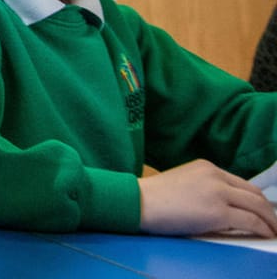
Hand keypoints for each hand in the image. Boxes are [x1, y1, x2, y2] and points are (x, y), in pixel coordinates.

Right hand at [140, 160, 276, 237]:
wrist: (137, 202)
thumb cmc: (153, 197)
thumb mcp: (183, 182)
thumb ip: (205, 188)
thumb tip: (225, 209)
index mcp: (206, 167)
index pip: (242, 183)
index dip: (256, 199)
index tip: (262, 210)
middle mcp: (215, 176)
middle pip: (254, 193)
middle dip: (268, 210)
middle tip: (272, 223)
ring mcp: (218, 193)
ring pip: (257, 206)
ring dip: (269, 221)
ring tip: (273, 231)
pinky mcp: (218, 212)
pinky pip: (250, 221)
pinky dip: (262, 228)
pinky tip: (265, 234)